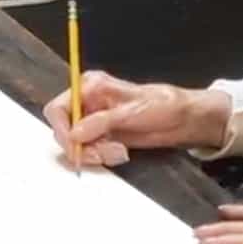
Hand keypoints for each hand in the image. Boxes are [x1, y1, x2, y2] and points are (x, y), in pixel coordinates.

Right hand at [43, 71, 230, 166]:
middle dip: (83, 145)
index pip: (59, 108)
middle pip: (66, 130)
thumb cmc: (163, 105)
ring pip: (79, 145)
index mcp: (91, 87)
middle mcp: (89, 103)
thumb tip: (75, 133)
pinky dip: (103, 156)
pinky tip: (120, 153)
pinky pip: (92, 152)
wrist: (183, 120)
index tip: (75, 145)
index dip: (62, 128)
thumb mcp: (132, 112)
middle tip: (102, 153)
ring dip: (96, 153)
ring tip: (119, 151)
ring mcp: (96, 122)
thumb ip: (101, 122)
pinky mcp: (104, 137)